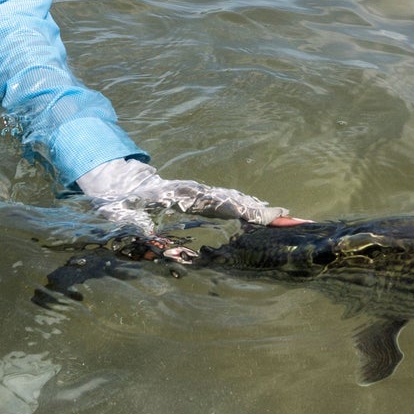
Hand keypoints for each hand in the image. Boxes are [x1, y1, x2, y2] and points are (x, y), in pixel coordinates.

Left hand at [74, 157, 302, 236]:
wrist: (117, 183)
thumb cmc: (120, 202)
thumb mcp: (123, 214)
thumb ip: (134, 222)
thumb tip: (145, 231)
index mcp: (184, 196)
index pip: (222, 202)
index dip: (246, 209)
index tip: (271, 214)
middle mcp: (197, 193)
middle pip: (237, 201)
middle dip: (265, 212)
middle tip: (296, 221)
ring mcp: (199, 195)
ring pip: (236, 201)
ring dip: (261, 212)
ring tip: (289, 221)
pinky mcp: (199, 199)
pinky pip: (228, 203)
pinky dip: (248, 209)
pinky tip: (263, 218)